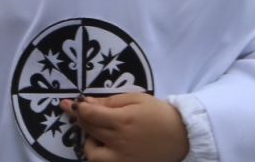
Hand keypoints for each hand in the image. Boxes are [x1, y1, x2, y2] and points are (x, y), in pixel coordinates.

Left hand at [66, 93, 189, 160]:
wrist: (183, 136)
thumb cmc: (158, 113)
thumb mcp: (135, 99)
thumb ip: (108, 102)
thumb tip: (85, 103)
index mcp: (123, 121)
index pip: (88, 115)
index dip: (76, 108)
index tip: (70, 104)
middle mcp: (120, 142)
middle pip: (88, 130)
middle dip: (81, 119)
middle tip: (84, 114)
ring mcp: (123, 158)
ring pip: (92, 154)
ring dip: (89, 142)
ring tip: (97, 134)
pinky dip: (100, 156)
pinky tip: (105, 146)